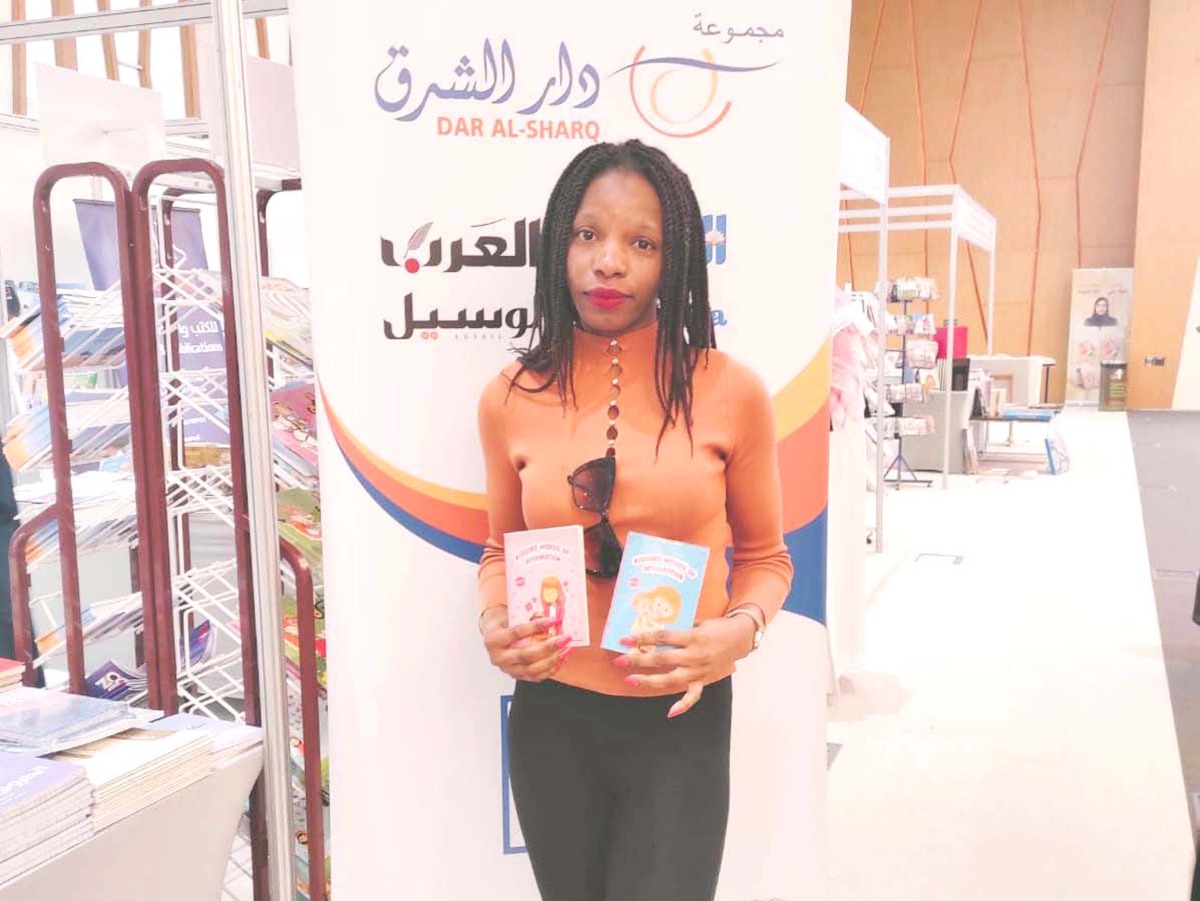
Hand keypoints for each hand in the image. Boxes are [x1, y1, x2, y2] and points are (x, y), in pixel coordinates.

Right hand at [481, 609, 572, 682]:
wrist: (494, 637)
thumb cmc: (504, 624)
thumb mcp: (509, 615)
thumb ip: (526, 616)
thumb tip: (550, 614)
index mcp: (494, 640)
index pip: (516, 633)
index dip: (535, 627)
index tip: (552, 620)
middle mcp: (499, 657)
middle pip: (525, 655)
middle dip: (548, 647)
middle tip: (563, 638)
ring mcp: (508, 669)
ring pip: (532, 669)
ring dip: (552, 659)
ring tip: (566, 648)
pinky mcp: (517, 676)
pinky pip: (536, 677)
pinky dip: (551, 669)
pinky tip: (561, 658)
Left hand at [614, 616, 755, 717]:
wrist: (740, 638)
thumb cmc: (716, 627)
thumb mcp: (698, 622)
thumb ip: (679, 630)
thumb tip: (654, 635)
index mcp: (693, 637)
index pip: (663, 638)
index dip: (643, 638)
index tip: (625, 639)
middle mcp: (695, 655)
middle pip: (662, 659)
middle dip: (639, 660)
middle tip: (620, 660)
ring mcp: (699, 670)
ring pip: (671, 680)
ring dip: (650, 681)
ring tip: (631, 680)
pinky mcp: (704, 680)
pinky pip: (693, 696)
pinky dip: (682, 705)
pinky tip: (669, 712)